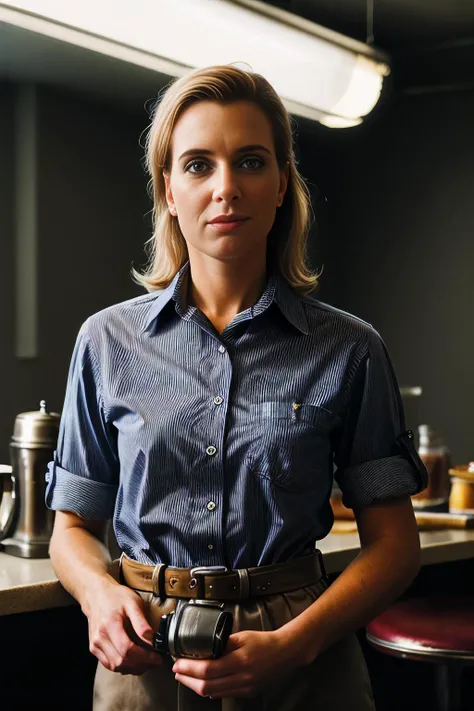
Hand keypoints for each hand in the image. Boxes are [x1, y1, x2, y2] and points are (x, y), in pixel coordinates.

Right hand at [84, 578, 163, 674]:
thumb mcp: (133, 602)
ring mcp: (95, 645)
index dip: (145, 658)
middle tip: (157, 662)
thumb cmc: (116, 597)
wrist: (96, 595)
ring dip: (134, 668)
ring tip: (148, 662)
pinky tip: (135, 661)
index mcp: (110, 624)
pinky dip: (124, 667)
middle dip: (142, 665)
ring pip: (116, 667)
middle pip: (122, 662)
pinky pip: (109, 665)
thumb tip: (152, 639)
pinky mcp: (94, 649)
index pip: (128, 650)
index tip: (159, 658)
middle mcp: (100, 638)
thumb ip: (142, 622)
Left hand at [172, 629, 300, 698]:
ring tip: (186, 677)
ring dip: (196, 686)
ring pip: (213, 693)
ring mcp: (245, 688)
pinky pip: (224, 694)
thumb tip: (202, 647)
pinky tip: (204, 683)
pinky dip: (210, 689)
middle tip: (177, 672)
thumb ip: (222, 643)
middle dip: (188, 680)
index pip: (207, 670)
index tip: (177, 664)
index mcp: (240, 661)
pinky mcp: (247, 693)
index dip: (189, 669)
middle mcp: (242, 678)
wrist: (286, 653)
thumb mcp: (242, 637)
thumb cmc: (264, 641)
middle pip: (207, 686)